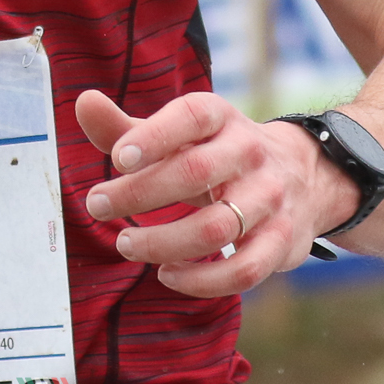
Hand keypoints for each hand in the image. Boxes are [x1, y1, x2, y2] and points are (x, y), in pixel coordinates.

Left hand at [75, 90, 355, 298]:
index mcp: (221, 118)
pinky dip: (201, 281)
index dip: (154, 135)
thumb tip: (84, 102)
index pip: (191, 115)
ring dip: (163, 242)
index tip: (117, 158)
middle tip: (97, 205)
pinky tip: (167, 274)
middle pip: (196, 173)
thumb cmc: (215, 156)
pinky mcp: (281, 241)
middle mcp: (249, 153)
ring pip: (217, 228)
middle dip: (140, 193)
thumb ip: (126, 128)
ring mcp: (270, 198)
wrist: (300, 177)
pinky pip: (244, 270)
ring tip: (125, 244)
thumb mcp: (177, 136)